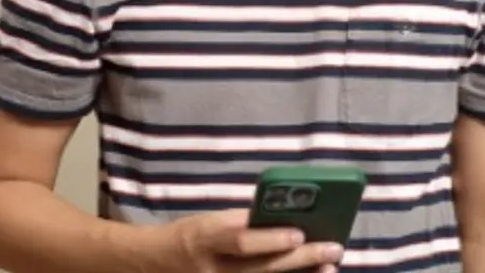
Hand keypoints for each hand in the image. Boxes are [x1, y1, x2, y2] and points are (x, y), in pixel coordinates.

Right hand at [163, 209, 343, 272]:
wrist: (151, 266)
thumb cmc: (188, 236)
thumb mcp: (208, 221)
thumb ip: (240, 222)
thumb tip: (285, 216)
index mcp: (205, 237)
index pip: (240, 240)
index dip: (270, 238)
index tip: (299, 232)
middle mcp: (213, 269)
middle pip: (262, 267)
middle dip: (300, 258)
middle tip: (332, 248)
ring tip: (330, 266)